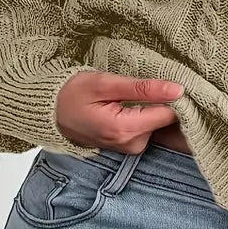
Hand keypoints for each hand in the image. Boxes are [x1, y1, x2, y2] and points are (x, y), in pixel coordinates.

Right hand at [56, 71, 184, 153]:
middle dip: (163, 100)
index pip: (170, 114)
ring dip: (154, 106)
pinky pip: (150, 128)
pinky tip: (133, 104)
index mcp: (125, 129)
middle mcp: (132, 144)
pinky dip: (147, 114)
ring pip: (160, 124)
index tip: (169, 80)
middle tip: (148, 83)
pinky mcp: (131, 146)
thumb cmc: (73, 94)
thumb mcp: (105, 84)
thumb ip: (142, 88)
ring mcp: (131, 148)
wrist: (50, 113)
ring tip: (135, 93)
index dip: (173, 95)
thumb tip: (177, 89)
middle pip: (167, 120)